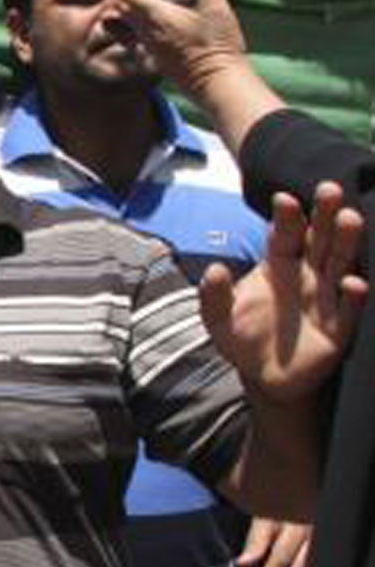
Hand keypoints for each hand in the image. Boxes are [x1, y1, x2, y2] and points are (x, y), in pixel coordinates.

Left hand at [103, 0, 249, 93]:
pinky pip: (141, 47)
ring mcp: (153, 51)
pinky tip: (139, 41)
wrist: (217, 84)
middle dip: (121, 2)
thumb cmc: (218, 44)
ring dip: (125, 21)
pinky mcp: (159, 64)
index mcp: (160, 17)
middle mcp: (150, 34)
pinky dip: (135, 38)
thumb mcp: (216, 8)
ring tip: (115, 14)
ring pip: (132, 31)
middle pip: (129, 14)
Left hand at [201, 182, 367, 402]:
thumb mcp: (218, 319)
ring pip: (340, 264)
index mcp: (279, 264)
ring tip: (349, 219)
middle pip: (319, 240)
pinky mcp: (339, 327)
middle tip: (330, 190)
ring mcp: (326, 297)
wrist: (264, 377)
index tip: (284, 199)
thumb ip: (213, 296)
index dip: (286, 217)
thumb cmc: (242, 339)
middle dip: (325, 216)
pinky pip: (348, 309)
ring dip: (346, 242)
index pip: (285, 234)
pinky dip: (352, 295)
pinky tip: (352, 282)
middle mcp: (308, 274)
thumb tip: (214, 269)